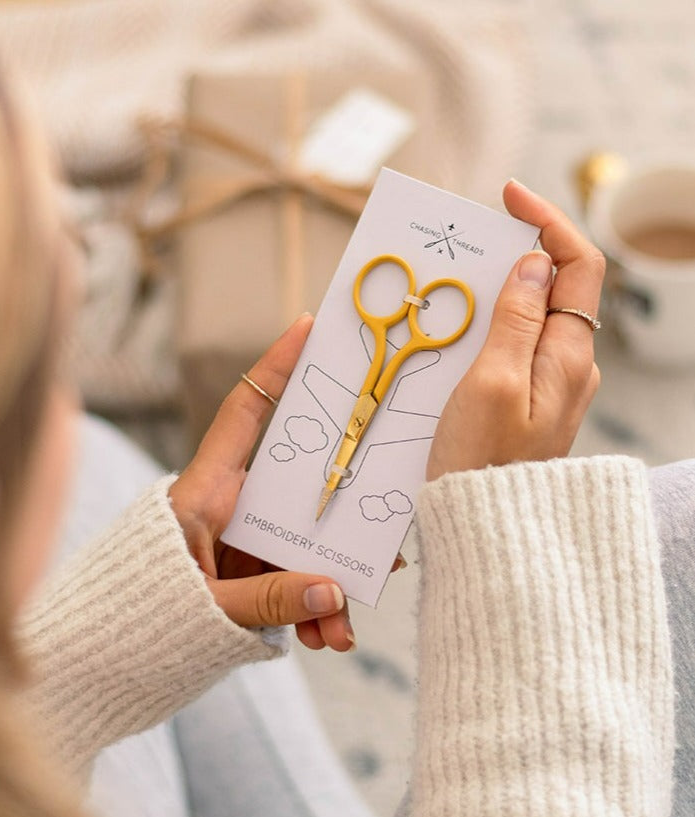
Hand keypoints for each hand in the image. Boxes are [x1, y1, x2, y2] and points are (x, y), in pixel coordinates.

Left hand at [168, 314, 354, 651]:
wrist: (106, 653)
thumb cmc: (139, 610)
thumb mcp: (207, 605)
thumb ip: (270, 599)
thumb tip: (336, 592)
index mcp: (207, 489)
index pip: (245, 411)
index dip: (276, 366)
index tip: (308, 328)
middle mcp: (230, 503)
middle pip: (300, 492)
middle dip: (340, 527)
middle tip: (385, 550)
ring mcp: (240, 538)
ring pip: (302, 545)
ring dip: (328, 589)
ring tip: (342, 634)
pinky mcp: (246, 571)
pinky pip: (291, 580)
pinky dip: (310, 611)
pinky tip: (324, 641)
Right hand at [427, 179, 604, 479]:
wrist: (484, 529)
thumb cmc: (481, 462)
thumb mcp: (490, 382)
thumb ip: (515, 319)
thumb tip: (535, 261)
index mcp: (568, 357)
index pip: (577, 265)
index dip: (547, 221)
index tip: (508, 196)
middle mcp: (568, 367)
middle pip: (554, 287)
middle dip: (516, 253)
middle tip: (469, 243)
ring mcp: (549, 387)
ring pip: (530, 317)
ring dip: (496, 292)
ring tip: (453, 288)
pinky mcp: (527, 403)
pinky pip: (514, 347)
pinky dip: (489, 326)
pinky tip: (456, 333)